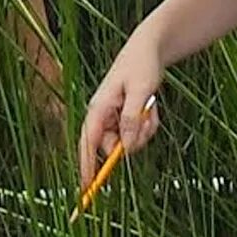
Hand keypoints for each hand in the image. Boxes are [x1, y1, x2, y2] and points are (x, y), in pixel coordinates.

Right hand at [77, 33, 164, 186]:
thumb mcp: (140, 91)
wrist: (150, 50)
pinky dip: (148, 125)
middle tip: (146, 122)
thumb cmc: (141, 65)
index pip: (87, 142)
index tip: (86, 186)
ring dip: (144, 130)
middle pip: (113, 147)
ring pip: (129, 141)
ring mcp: (115, 117)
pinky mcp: (126, 117)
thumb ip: (132, 119)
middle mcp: (103, 115)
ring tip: (150, 108)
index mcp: (98, 107)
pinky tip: (151, 107)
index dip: (85, 165)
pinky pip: (138, 134)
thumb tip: (126, 147)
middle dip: (133, 140)